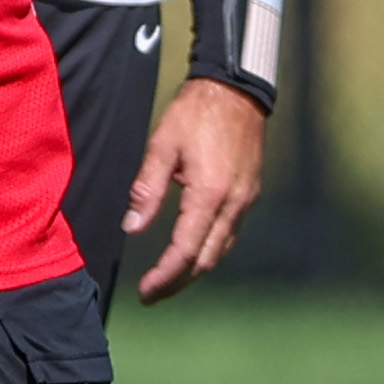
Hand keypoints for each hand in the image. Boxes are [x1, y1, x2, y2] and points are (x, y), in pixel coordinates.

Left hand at [125, 79, 269, 302]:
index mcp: (209, 194)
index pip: (186, 250)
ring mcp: (246, 200)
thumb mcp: (163, 145)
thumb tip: (133, 227)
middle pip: (206, 259)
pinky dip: (210, 250)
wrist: (236, 89)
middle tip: (154, 294)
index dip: (165, 276)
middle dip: (179, 281)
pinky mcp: (250, 193)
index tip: (146, 291)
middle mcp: (233, 204)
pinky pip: (230, 234)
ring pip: (221, 250)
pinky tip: (193, 250)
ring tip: (170, 279)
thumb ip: (148, 189)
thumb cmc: (196, 112)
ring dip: (195, 269)